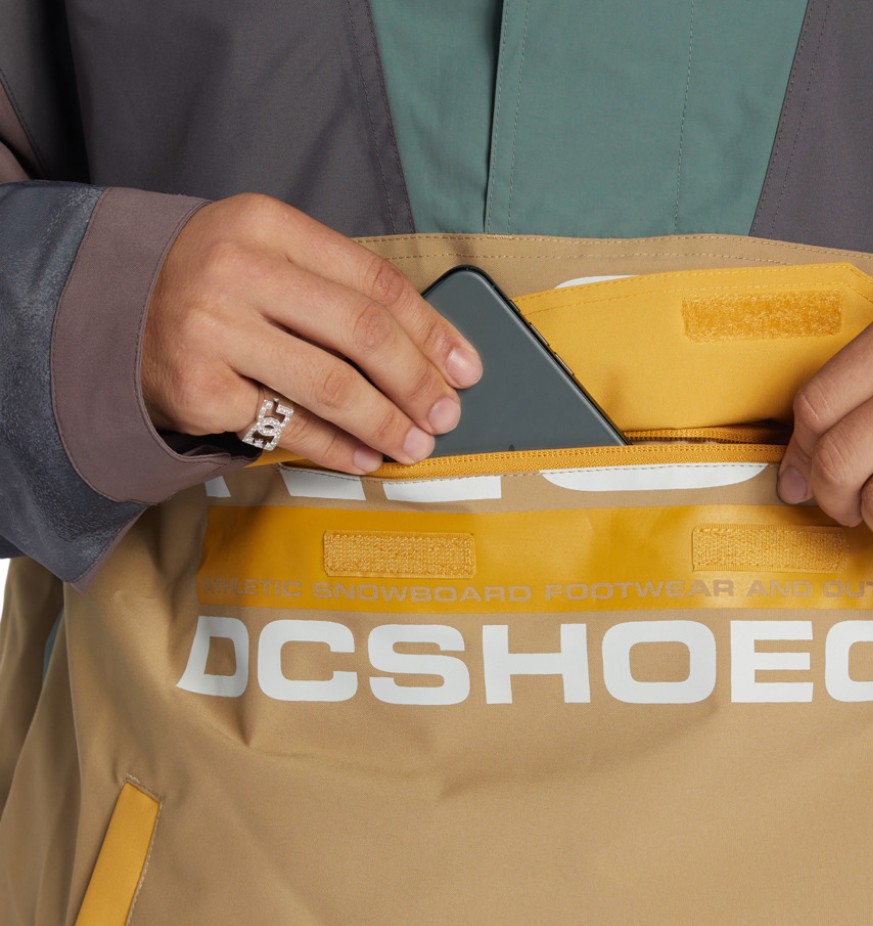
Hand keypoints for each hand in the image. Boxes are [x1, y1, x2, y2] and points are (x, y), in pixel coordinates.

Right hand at [141, 193, 481, 470]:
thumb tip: (433, 350)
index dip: (431, 330)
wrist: (110, 316)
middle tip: (444, 415)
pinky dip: (337, 447)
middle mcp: (235, 269)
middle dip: (417, 382)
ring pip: (332, 385)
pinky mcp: (197, 387)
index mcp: (265, 224)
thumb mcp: (267, 258)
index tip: (465, 367)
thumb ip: (337, 289)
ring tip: (414, 444)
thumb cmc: (213, 291)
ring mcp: (211, 329)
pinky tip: (365, 457)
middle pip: (362, 333)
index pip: (374, 281)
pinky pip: (289, 425)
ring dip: (386, 422)